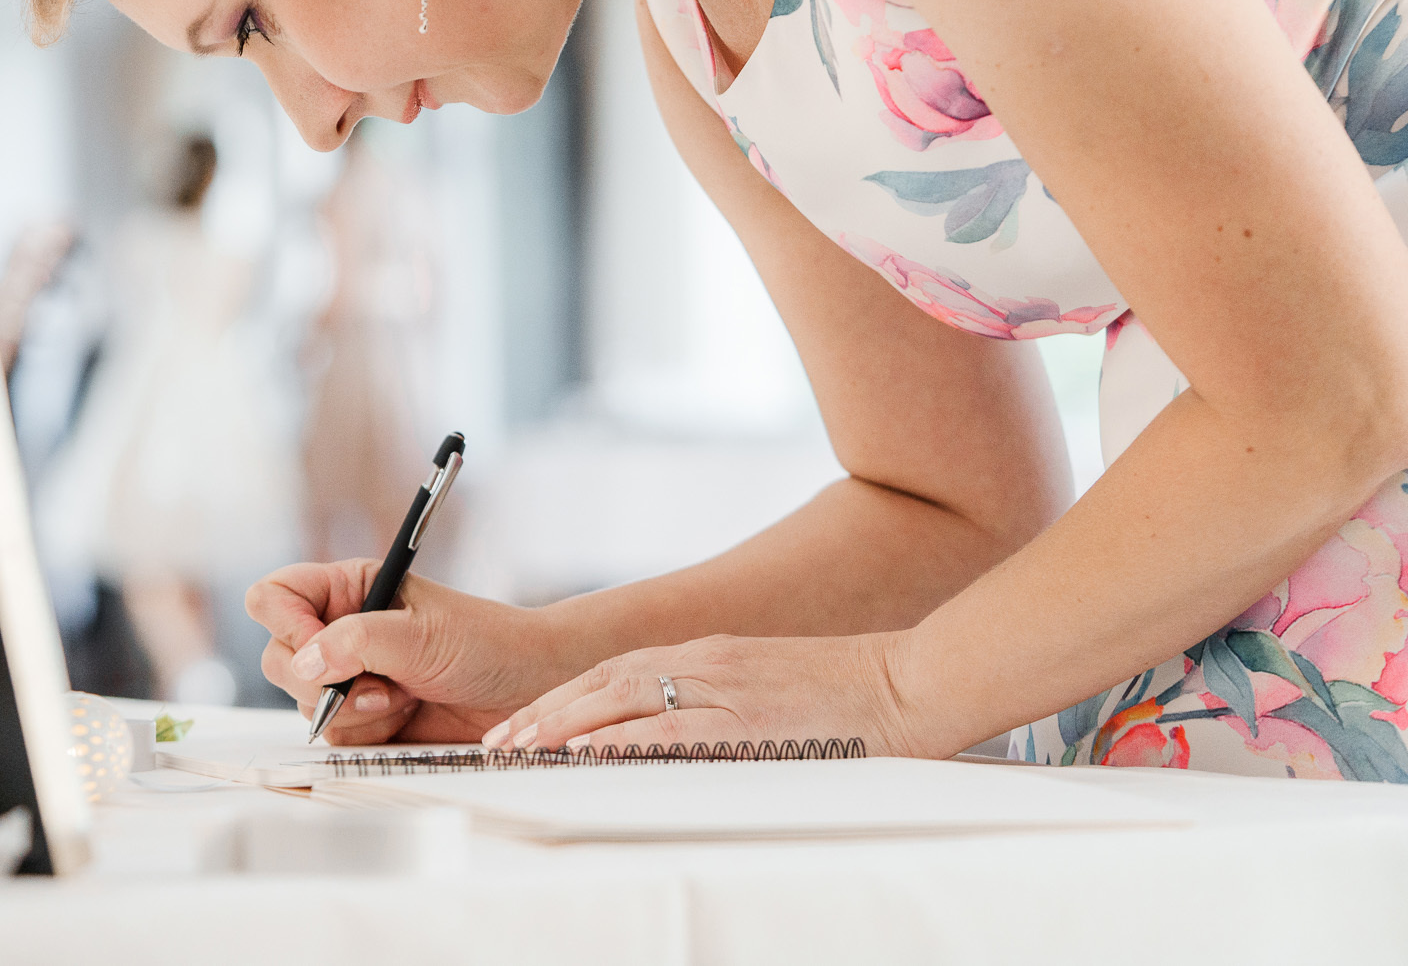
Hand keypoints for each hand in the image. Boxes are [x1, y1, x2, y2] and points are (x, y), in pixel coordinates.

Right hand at [246, 560, 567, 744]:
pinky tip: (407, 714)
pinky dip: (370, 732)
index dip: (285, 624)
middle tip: (377, 684)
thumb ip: (358, 641)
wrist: (527, 690)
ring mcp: (349, 676)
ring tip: (406, 694)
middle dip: (325, 682)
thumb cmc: (486, 643)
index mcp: (348, 588)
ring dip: (357, 710)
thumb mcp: (422, 634)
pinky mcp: (362, 718)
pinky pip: (335, 736)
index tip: (320, 650)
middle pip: (279, 657)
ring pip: (306, 703)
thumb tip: (307, 660)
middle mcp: (340, 629)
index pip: (276, 596)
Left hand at [481, 631, 937, 757]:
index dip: (563, 696)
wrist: (909, 682)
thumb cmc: (850, 694)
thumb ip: (719, 703)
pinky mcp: (746, 719)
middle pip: (603, 681)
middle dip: (545, 711)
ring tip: (521, 746)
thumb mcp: (768, 689)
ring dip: (564, 723)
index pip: (615, 671)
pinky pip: (671, 728)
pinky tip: (588, 753)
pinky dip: (623, 739)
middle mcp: (705, 663)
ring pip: (622, 699)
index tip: (523, 721)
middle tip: (498, 738)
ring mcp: (724, 688)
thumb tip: (673, 734)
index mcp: (708, 655)